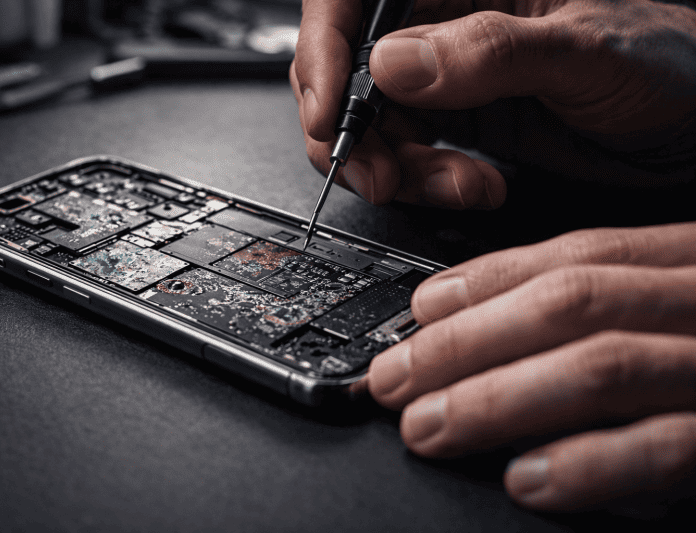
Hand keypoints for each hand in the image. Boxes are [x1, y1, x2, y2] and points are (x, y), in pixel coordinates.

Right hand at [291, 0, 695, 206]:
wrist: (686, 126)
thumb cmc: (662, 61)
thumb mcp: (585, 48)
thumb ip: (490, 52)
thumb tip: (394, 64)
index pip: (354, 0)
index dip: (323, 50)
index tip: (329, 109)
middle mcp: (440, 24)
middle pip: (345, 71)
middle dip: (355, 132)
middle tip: (382, 174)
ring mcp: (441, 77)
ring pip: (368, 123)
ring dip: (395, 168)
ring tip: (456, 184)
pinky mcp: (451, 122)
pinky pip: (402, 156)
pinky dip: (421, 183)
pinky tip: (470, 185)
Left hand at [366, 222, 695, 510]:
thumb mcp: (684, 311)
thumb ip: (614, 311)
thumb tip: (493, 327)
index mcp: (688, 265)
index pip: (576, 257)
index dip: (487, 282)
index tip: (419, 309)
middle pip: (568, 305)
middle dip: (465, 343)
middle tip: (395, 378)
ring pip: (600, 366)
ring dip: (496, 398)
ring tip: (427, 427)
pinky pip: (664, 448)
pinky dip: (587, 463)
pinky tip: (524, 478)